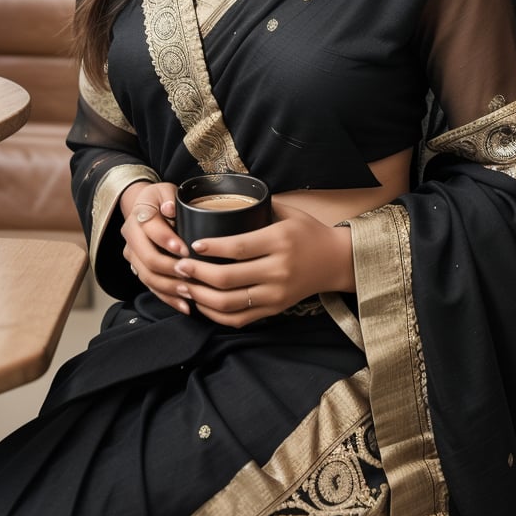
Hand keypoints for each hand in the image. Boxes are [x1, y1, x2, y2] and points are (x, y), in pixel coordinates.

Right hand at [120, 181, 192, 314]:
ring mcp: (133, 256)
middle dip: (170, 268)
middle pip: (147, 258)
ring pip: (148, 277)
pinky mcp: (139, 270)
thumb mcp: (165, 190)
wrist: (145, 208)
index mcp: (138, 215)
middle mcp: (131, 238)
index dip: (167, 240)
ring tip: (190, 292)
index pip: (150, 230)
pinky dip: (168, 298)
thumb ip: (169, 196)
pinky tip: (185, 305)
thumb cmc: (161, 199)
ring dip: (170, 287)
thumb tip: (170, 207)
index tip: (186, 250)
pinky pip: (151, 287)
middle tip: (190, 273)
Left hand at [169, 199, 353, 327]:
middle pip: (228, 278)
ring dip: (201, 296)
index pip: (238, 247)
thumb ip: (259, 205)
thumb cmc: (308, 232)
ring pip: (230, 302)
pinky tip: (202, 304)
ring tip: (183, 285)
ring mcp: (276, 293)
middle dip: (197, 273)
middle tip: (178, 266)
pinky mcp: (275, 309)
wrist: (336, 261)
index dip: (212, 248)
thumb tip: (224, 196)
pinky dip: (216, 314)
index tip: (192, 245)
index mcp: (279, 241)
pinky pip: (239, 318)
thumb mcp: (289, 212)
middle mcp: (278, 270)